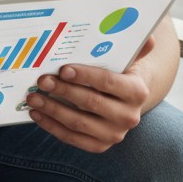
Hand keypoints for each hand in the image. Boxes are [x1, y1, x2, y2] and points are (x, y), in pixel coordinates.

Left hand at [26, 39, 154, 152]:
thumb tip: (149, 36)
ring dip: (52, 110)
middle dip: (63, 91)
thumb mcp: (127, 59)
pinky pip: (72, 138)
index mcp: (136, 91)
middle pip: (91, 103)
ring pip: (79, 123)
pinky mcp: (99, 145)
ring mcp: (114, 134)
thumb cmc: (120, 72)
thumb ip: (134, 47)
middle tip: (42, 80)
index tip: (63, 69)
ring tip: (33, 97)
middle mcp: (129, 116)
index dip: (85, 76)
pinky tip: (37, 114)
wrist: (126, 99)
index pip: (108, 82)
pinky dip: (52, 126)